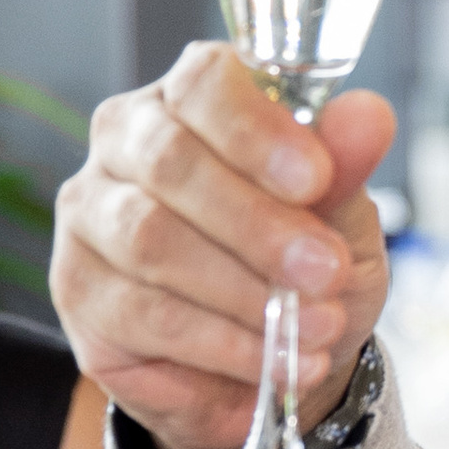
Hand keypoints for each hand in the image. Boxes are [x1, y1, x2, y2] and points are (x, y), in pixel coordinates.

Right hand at [50, 42, 395, 448]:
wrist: (277, 360)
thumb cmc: (302, 263)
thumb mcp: (340, 218)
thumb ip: (343, 167)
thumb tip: (369, 116)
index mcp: (190, 101)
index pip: (205, 85)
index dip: (257, 130)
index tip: (315, 179)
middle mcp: (124, 145)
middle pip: (172, 164)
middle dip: (258, 225)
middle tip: (326, 273)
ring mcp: (90, 217)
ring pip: (151, 243)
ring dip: (244, 293)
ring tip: (315, 329)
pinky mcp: (79, 292)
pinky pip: (145, 316)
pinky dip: (220, 346)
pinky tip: (273, 363)